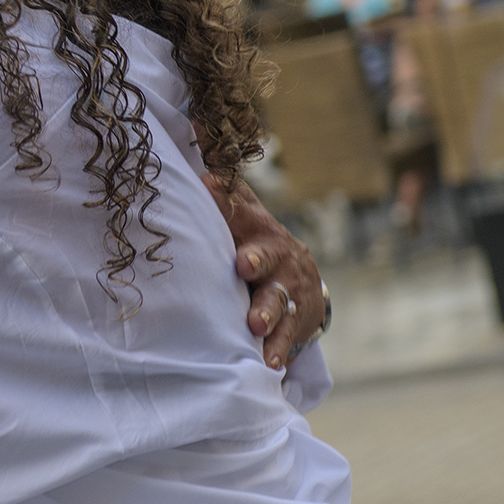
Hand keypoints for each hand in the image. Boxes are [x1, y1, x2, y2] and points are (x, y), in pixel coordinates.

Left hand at [201, 172, 327, 368]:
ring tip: (255, 326)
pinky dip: (278, 352)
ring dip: (267, 312)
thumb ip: (221, 189)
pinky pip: (287, 338)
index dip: (226, 200)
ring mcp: (288, 290)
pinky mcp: (295, 321)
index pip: (241, 209)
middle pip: (268, 255)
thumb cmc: (257, 244)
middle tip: (244, 265)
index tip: (207, 187)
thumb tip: (197, 139)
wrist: (305, 282)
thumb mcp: (243, 216)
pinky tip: (269, 364)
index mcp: (257, 228)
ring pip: (278, 300)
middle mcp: (276, 257)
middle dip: (257, 259)